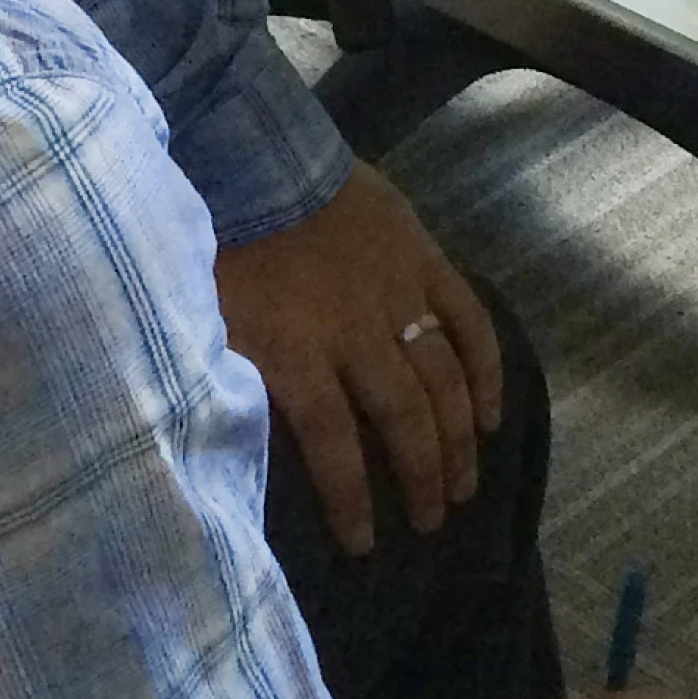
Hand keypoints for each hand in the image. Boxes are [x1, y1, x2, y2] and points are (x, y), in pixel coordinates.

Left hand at [211, 163, 496, 558]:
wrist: (254, 152)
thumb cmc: (221, 244)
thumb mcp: (204, 323)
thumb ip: (227, 385)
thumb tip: (231, 451)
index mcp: (296, 349)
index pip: (334, 444)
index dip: (353, 499)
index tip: (365, 547)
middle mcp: (355, 329)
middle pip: (402, 416)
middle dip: (421, 476)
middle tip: (434, 522)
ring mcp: (398, 290)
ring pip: (441, 376)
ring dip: (459, 436)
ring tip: (465, 483)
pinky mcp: (425, 256)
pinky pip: (467, 317)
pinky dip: (486, 366)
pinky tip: (493, 410)